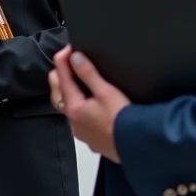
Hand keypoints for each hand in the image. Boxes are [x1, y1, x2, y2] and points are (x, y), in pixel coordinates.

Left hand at [49, 46, 130, 163]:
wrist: (138, 147)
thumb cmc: (123, 120)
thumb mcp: (107, 92)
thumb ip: (89, 74)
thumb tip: (75, 57)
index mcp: (74, 108)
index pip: (61, 77)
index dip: (63, 59)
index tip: (69, 47)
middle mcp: (74, 121)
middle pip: (57, 93)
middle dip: (59, 75)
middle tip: (67, 61)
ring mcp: (82, 132)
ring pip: (66, 107)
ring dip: (68, 91)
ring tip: (76, 78)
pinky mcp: (92, 139)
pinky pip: (78, 118)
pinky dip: (78, 105)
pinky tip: (88, 103)